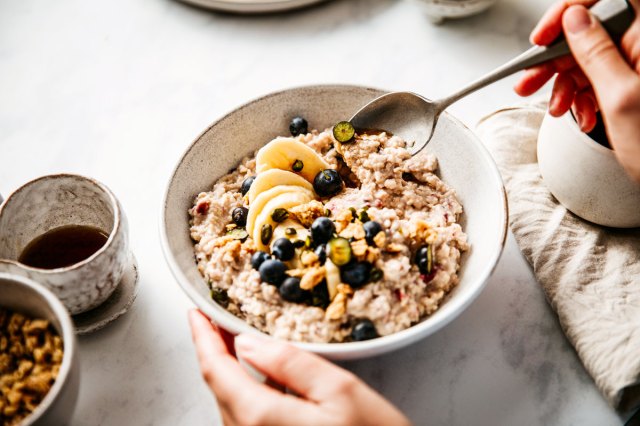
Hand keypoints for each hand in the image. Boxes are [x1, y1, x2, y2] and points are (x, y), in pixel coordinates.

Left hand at [188, 310, 410, 425]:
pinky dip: (245, 389)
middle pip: (220, 387)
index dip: (203, 336)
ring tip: (235, 340)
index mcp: (260, 417)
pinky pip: (247, 418)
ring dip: (229, 369)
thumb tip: (248, 344)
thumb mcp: (340, 392)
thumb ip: (290, 364)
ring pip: (232, 403)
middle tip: (218, 319)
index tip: (197, 312)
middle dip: (215, 349)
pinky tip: (260, 376)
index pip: (216, 370)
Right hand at [515, 0, 639, 181]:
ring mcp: (638, 64)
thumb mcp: (620, 97)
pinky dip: (581, 96)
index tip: (545, 34)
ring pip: (588, 59)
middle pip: (589, 31)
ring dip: (564, 84)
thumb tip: (574, 20)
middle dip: (556, 58)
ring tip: (555, 107)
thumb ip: (595, 53)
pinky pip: (597, 79)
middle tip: (530, 79)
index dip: (569, 10)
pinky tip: (580, 113)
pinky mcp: (633, 83)